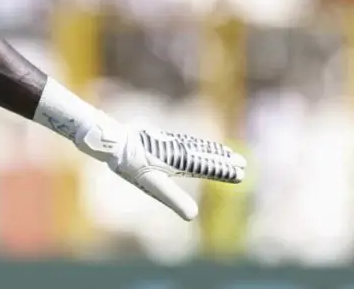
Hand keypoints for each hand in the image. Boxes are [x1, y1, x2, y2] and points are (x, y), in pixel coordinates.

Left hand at [74, 115, 245, 220]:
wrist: (112, 140)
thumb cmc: (130, 163)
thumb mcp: (151, 184)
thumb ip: (172, 198)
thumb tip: (192, 216)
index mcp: (178, 160)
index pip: (206, 166)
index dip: (222, 170)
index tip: (240, 173)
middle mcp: (177, 149)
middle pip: (204, 154)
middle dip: (222, 160)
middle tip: (242, 163)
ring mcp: (169, 142)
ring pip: (196, 146)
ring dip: (212, 150)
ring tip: (225, 152)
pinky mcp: (159, 139)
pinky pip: (184, 142)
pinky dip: (197, 144)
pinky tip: (195, 147)